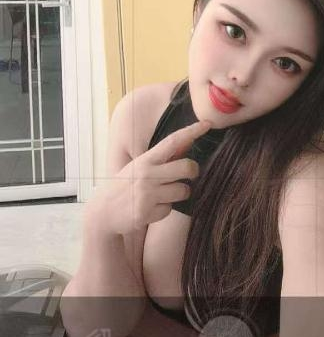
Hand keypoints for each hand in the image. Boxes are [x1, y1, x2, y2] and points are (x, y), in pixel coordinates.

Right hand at [87, 120, 211, 235]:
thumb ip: (159, 160)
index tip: (208, 124)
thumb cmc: (125, 186)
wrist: (103, 212)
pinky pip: (170, 209)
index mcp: (146, 160)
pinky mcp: (146, 212)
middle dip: (192, 172)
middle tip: (188, 175)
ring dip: (179, 194)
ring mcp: (147, 194)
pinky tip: (151, 209)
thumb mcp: (139, 167)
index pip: (173, 141)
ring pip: (183, 191)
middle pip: (186, 167)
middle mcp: (147, 174)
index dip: (192, 131)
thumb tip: (185, 146)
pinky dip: (164, 210)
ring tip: (163, 195)